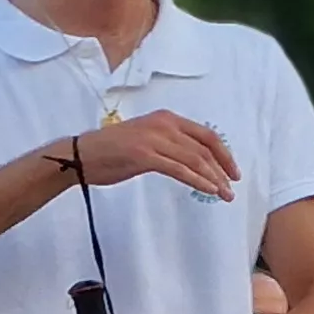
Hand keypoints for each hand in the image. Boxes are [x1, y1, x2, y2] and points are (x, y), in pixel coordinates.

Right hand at [60, 113, 238, 198]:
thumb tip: (194, 159)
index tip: (233, 171)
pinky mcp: (144, 156)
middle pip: (205, 147)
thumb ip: (169, 143)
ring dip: (214, 178)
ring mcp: (154, 139)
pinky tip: (208, 190)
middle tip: (232, 187)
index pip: (206, 134)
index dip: (224, 153)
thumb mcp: (146, 139)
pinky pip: (179, 170)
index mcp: (166, 118)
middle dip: (223, 168)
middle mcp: (163, 124)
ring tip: (224, 195)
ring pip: (195, 159)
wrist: (81, 155)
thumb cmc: (112, 151)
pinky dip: (197, 181)